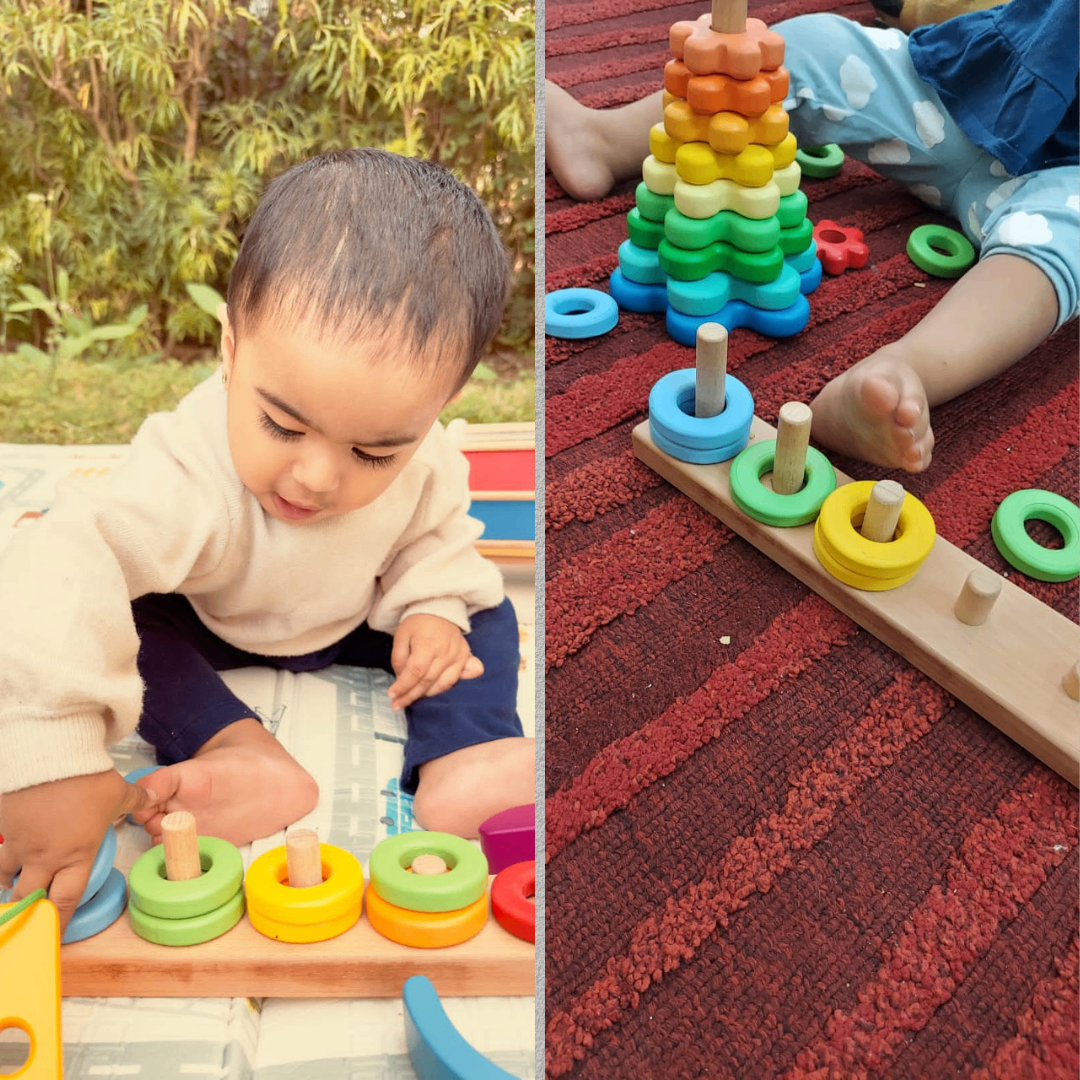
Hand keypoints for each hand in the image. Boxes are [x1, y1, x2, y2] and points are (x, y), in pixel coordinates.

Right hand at [0, 771, 152, 935]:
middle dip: (26, 910)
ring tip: (10, 887)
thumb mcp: (117, 791)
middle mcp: (44, 857)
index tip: (52, 936)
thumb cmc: (87, 779)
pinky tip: (9, 850)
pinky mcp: (3, 826)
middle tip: (26, 918)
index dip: (58, 922)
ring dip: (7, 884)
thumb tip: (151, 799)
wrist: (50, 757)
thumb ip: (135, 800)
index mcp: (75, 855)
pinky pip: (0, 847)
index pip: (65, 900)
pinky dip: (3, 854)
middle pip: (27, 897)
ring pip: (4, 876)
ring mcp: (18, 843)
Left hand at [388, 614, 483, 709]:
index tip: (392, 695)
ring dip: (426, 695)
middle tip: (397, 704)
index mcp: (428, 644)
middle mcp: (446, 652)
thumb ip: (399, 659)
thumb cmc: (418, 623)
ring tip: (412, 698)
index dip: (403, 686)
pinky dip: (446, 688)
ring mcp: (458, 656)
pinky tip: (434, 691)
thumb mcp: (401, 635)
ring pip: (443, 684)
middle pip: (428, 681)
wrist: (440, 608)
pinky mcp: (465, 657)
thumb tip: (402, 679)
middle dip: (411, 696)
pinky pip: (457, 679)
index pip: (415, 672)